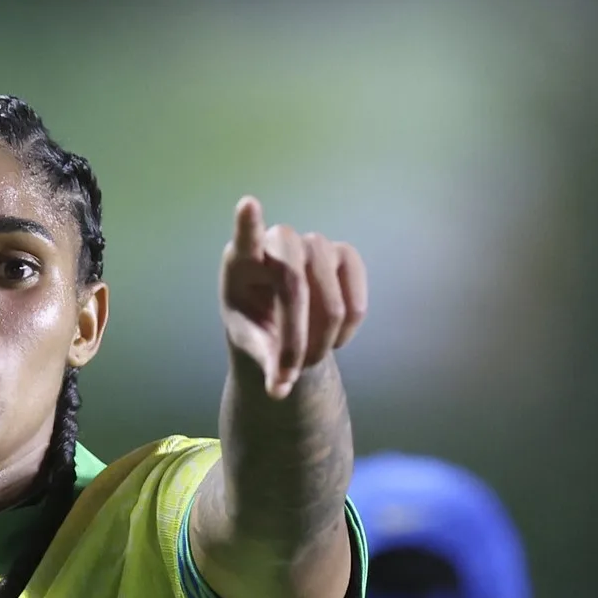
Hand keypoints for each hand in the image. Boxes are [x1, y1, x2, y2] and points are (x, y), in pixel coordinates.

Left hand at [219, 197, 366, 398]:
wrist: (280, 318)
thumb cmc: (255, 325)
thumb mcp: (250, 344)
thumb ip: (262, 364)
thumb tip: (279, 392)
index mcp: (242, 260)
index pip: (246, 238)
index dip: (249, 223)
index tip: (247, 205)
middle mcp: (279, 243)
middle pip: (293, 282)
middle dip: (295, 333)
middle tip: (292, 370)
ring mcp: (315, 245)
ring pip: (329, 302)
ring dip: (321, 341)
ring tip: (307, 359)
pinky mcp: (345, 256)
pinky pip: (354, 303)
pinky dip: (346, 331)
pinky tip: (334, 340)